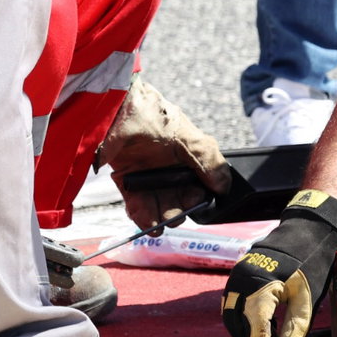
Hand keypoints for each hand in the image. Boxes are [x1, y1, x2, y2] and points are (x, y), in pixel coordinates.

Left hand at [99, 77, 230, 230]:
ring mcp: (146, 173)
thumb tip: (224, 188)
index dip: (198, 196)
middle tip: (177, 216)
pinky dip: (142, 216)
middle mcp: (167, 165)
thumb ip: (210, 162)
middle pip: (177, 197)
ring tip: (160, 226)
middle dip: (178, 210)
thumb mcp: (189, 137)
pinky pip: (136, 203)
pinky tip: (148, 224)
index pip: (197, 184)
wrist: (113, 111)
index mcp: (186, 154)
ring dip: (160, 218)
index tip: (197, 203)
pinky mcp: (125, 179)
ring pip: (157, 204)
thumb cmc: (152, 116)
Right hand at [220, 191, 336, 336]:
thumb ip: (296, 329)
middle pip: (237, 323)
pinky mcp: (237, 274)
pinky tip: (263, 324)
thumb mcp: (306, 298)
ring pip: (231, 314)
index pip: (254, 326)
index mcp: (261, 285)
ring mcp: (237, 275)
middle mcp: (242, 280)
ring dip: (245, 330)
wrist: (306, 230)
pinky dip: (243, 317)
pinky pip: (232, 302)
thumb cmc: (309, 262)